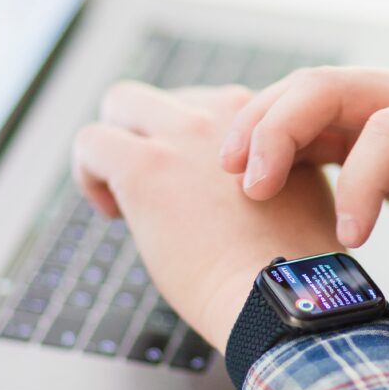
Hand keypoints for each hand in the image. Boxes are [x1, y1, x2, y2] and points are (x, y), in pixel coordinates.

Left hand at [72, 82, 342, 352]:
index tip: (195, 190)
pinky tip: (111, 211)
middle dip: (149, 131)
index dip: (192, 148)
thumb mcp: (299, 194)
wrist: (282, 293)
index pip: (209, 107)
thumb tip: (229, 190)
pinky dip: (89, 171)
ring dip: (116, 142)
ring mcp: (182, 135)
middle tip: (151, 184)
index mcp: (262, 120)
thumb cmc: (292, 266)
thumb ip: (267, 173)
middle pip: (165, 96)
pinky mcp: (145, 166)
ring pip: (122, 101)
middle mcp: (222, 114)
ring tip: (121, 194)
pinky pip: (93, 142)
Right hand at [219, 67, 388, 324]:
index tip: (351, 241)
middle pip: (330, 85)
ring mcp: (387, 98)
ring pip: (307, 91)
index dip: (362, 183)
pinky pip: (310, 117)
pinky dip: (274, 140)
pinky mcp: (366, 118)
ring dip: (263, 126)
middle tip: (247, 187)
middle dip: (279, 129)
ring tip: (230, 176)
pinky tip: (248, 177)